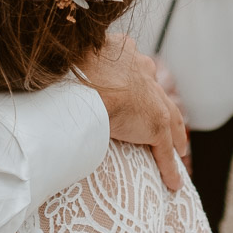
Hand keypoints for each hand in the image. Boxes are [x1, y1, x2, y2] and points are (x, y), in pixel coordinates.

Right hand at [80, 31, 187, 190]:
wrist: (82, 83)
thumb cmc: (67, 70)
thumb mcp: (71, 62)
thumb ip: (74, 70)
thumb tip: (54, 81)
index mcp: (123, 50)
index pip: (135, 69)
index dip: (137, 82)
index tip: (136, 93)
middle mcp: (142, 69)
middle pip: (157, 93)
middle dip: (161, 105)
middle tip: (162, 120)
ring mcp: (152, 97)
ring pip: (170, 120)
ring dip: (175, 137)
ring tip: (179, 151)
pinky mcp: (156, 123)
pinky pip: (164, 150)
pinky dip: (169, 167)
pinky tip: (173, 182)